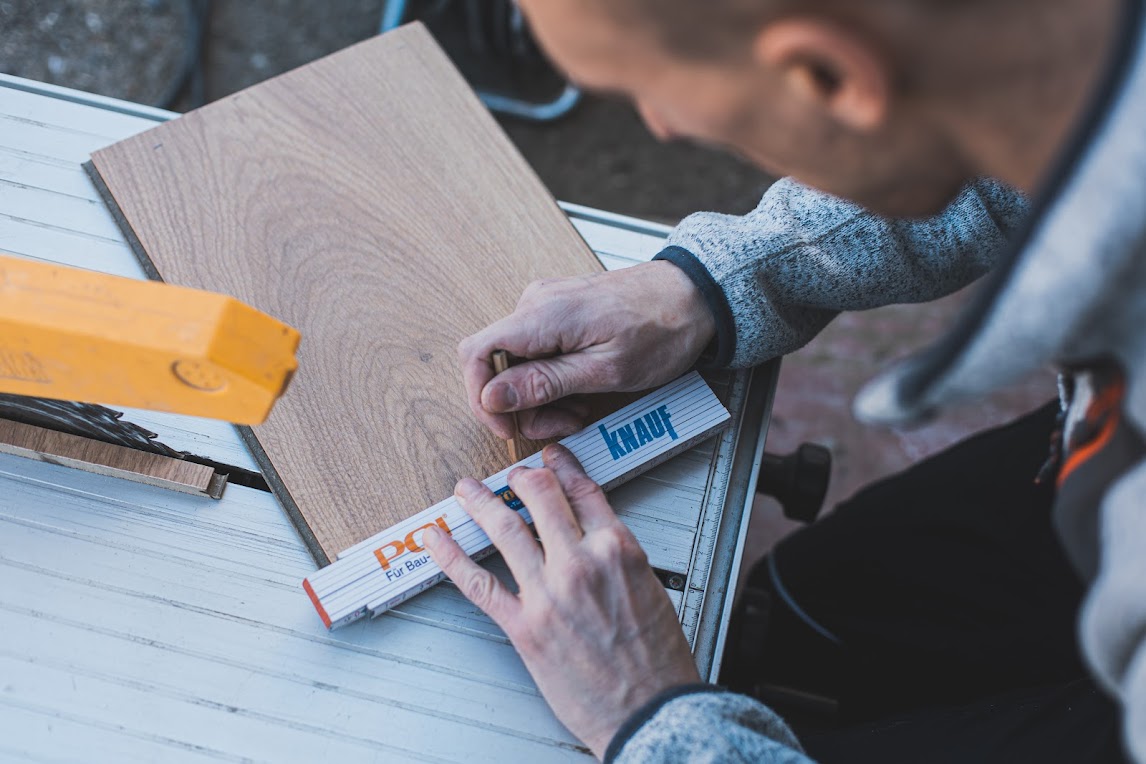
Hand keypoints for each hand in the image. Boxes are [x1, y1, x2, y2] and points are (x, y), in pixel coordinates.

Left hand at [424, 445, 700, 757]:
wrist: (651, 710)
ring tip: (467, 491)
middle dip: (522, 478)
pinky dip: (451, 557)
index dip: (564, 468)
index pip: (584, 492)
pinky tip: (437, 540)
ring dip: (481, 502)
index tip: (553, 458)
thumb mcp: (651, 590)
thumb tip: (594, 542)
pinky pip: (478, 584)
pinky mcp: (524, 627)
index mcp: (619, 550)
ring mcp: (548, 593)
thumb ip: (618, 560)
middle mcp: (581, 563)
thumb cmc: (658, 661)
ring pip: (507, 529)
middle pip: (542, 498)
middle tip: (511, 472)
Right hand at [458, 260, 714, 439]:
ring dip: (543, 396)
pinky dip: (554, 379)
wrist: (694, 297)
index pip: (475, 353)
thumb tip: (492, 396)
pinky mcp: (559, 312)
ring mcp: (546, 305)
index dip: (481, 397)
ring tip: (581, 406)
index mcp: (542, 315)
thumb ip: (544, 383)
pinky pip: (538, 352)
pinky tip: (582, 388)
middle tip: (564, 422)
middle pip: (498, 366)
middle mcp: (536, 304)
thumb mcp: (605, 370)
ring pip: (518, 364)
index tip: (505, 425)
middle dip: (525, 405)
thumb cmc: (662, 328)